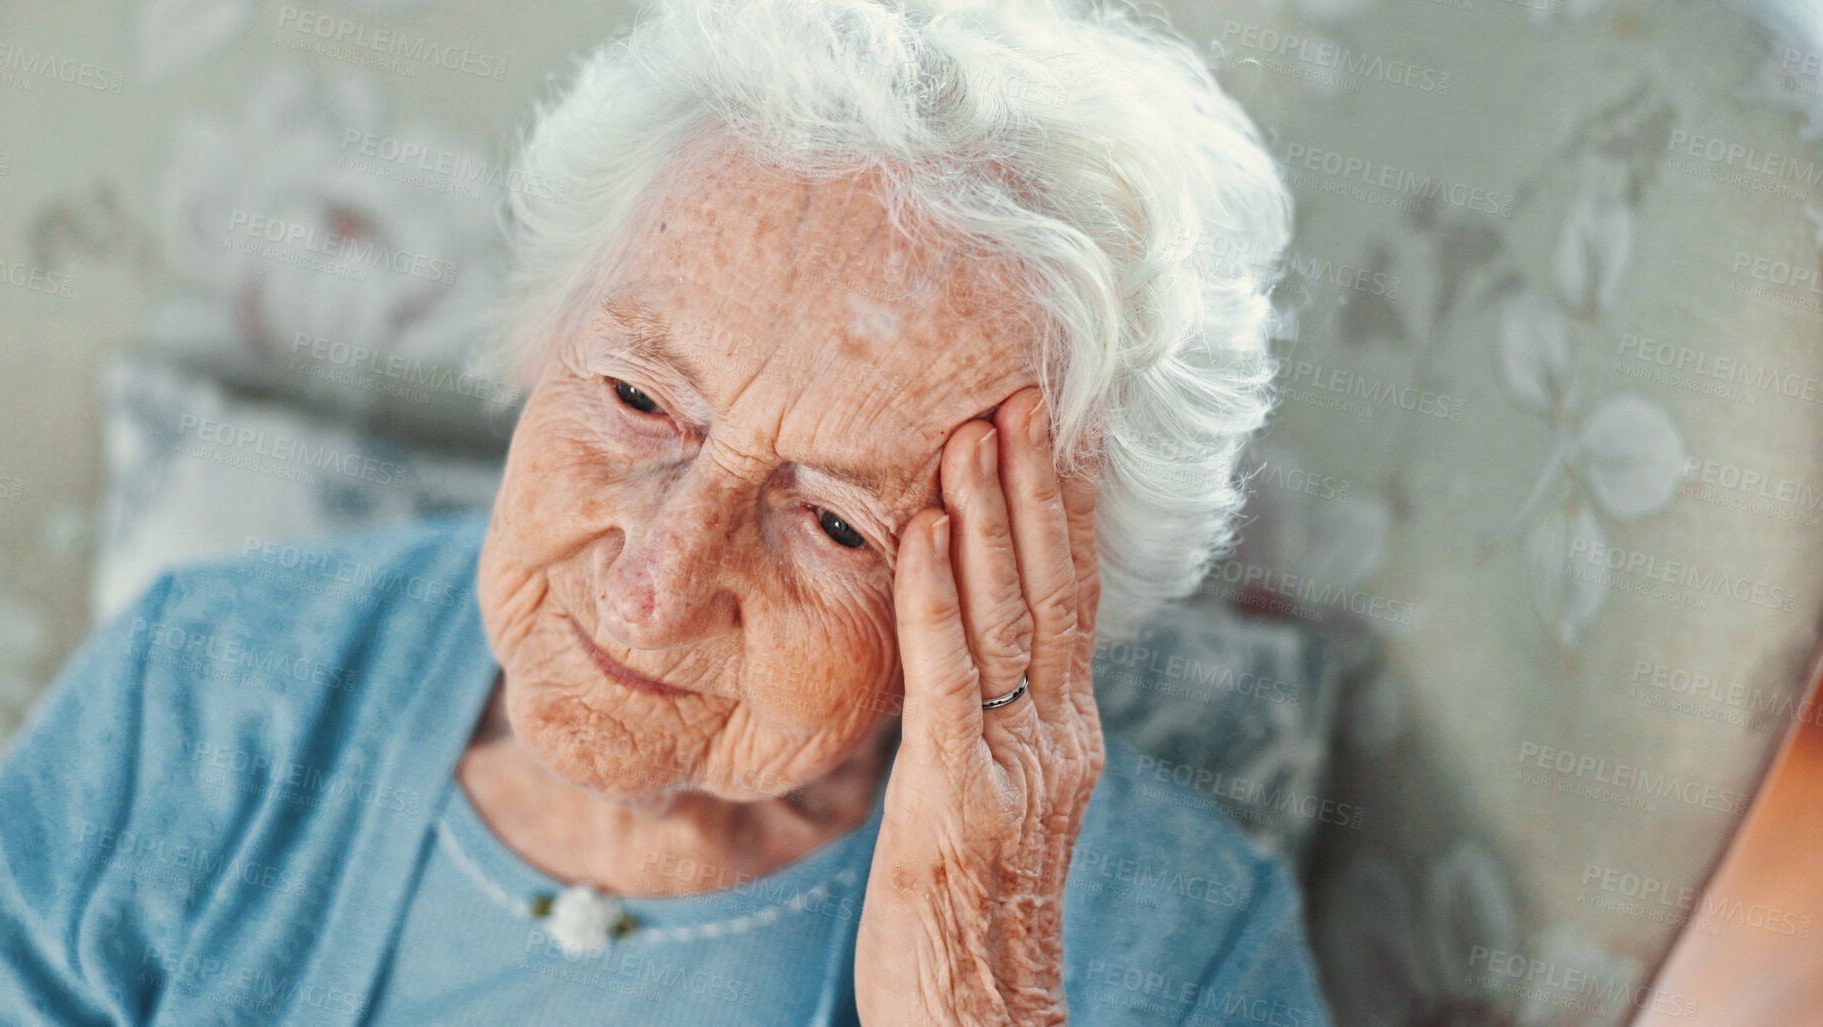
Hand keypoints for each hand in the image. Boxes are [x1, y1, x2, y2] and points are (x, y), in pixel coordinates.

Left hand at [854, 387, 1104, 1025]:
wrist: (980, 1015)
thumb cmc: (974, 912)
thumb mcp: (1000, 801)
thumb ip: (997, 718)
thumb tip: (972, 649)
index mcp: (1069, 733)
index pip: (1077, 598)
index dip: (1067, 510)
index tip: (1054, 427)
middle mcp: (1058, 736)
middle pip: (1055, 587)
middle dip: (1036, 485)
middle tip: (1020, 391)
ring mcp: (1016, 765)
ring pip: (1010, 618)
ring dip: (989, 517)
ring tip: (974, 429)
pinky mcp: (958, 796)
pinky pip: (951, 679)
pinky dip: (936, 599)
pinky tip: (920, 533)